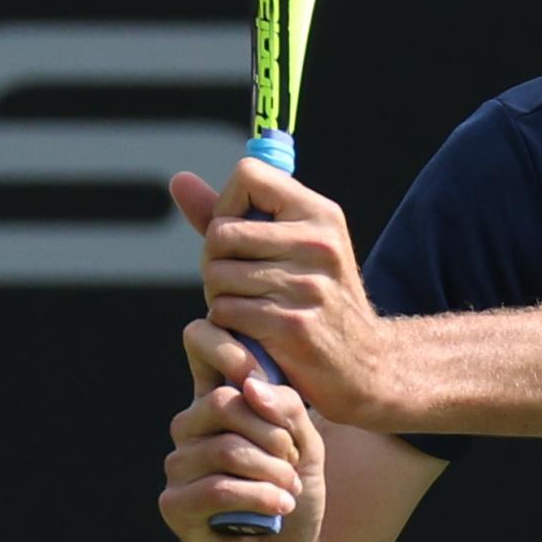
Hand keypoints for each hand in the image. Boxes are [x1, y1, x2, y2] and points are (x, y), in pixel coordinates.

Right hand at [159, 317, 327, 541]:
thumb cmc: (293, 495)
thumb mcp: (306, 445)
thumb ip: (286, 408)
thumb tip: (248, 386)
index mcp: (219, 402)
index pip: (200, 345)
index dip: (225, 346)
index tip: (259, 371)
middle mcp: (190, 429)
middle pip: (222, 403)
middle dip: (272, 433)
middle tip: (294, 459)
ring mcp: (178, 467)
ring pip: (224, 449)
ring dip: (271, 471)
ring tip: (288, 489)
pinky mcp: (174, 504)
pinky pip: (216, 488)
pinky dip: (258, 497)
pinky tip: (278, 507)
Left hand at [170, 162, 397, 429]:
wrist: (363, 365)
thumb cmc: (312, 299)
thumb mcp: (289, 247)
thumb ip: (230, 215)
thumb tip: (178, 180)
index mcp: (321, 214)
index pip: (249, 175)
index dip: (228, 205)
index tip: (240, 235)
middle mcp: (318, 243)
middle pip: (221, 232)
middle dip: (216, 261)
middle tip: (239, 283)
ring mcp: (306, 284)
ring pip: (217, 274)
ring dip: (220, 296)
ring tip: (249, 307)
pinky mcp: (291, 325)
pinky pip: (225, 311)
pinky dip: (227, 324)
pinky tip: (251, 331)